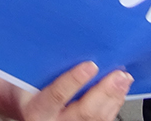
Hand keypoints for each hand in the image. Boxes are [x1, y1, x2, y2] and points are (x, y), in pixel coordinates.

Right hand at [0, 63, 130, 120]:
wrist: (29, 109)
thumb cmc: (27, 88)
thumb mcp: (28, 76)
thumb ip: (42, 64)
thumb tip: (60, 37)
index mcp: (36, 108)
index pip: (56, 95)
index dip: (74, 81)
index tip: (89, 66)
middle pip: (84, 111)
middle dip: (104, 91)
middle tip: (116, 75)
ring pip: (98, 118)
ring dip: (115, 97)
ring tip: (123, 78)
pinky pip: (104, 119)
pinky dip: (115, 103)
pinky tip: (120, 90)